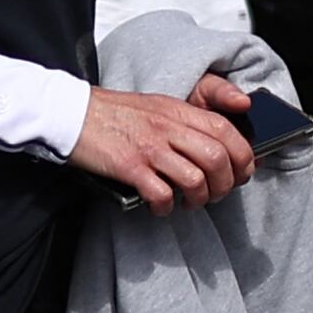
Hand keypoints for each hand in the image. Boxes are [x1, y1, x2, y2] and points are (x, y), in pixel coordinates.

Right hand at [70, 79, 254, 211]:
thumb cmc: (115, 113)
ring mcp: (148, 147)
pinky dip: (167, 207)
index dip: (243, 156)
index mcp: (178, 111)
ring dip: (200, 198)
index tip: (242, 173)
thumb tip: (225, 136)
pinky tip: (162, 208)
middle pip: (218, 158)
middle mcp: (167, 127)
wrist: (69, 112)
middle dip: (227, 183)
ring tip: (192, 202)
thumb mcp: (159, 104)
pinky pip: (161, 194)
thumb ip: (191, 118)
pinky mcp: (128, 166)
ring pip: (196, 179)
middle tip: (218, 194)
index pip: (227, 131)